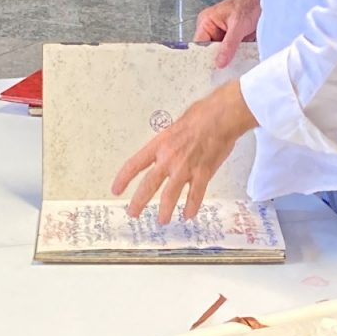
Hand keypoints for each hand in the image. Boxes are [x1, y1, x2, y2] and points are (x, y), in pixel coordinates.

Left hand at [111, 80, 256, 223]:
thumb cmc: (201, 115)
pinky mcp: (202, 173)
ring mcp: (185, 168)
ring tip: (162, 220)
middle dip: (139, 202)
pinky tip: (188, 215)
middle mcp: (169, 158)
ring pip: (170, 195)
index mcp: (159, 145)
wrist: (220, 117)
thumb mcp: (175, 126)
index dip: (123, 179)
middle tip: (133, 212)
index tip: (116, 189)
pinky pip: (195, 195)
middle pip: (148, 185)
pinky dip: (191, 207)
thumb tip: (168, 148)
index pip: (134, 164)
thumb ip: (169, 142)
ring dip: (164, 210)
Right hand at [193, 0, 260, 67]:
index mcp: (206, 22)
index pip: (199, 45)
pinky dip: (235, 58)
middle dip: (216, 61)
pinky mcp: (233, 40)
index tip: (209, 70)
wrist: (264, 1)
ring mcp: (223, 36)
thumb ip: (229, 44)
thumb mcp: (237, 25)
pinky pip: (231, 53)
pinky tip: (239, 64)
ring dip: (227, 60)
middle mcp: (212, 29)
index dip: (203, 58)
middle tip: (221, 72)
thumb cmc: (248, 3)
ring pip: (221, 54)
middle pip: (209, 51)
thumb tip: (220, 62)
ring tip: (231, 68)